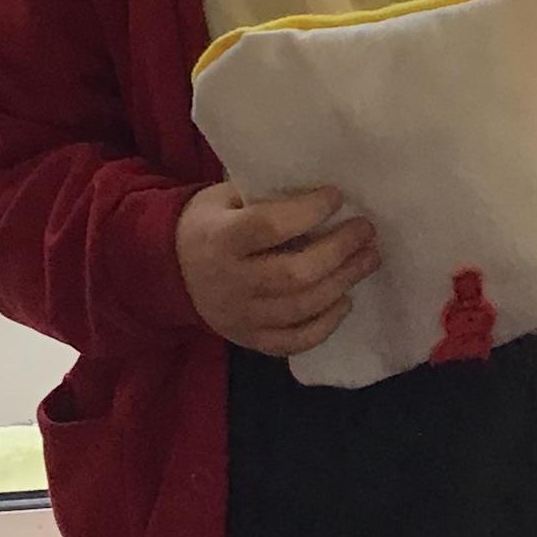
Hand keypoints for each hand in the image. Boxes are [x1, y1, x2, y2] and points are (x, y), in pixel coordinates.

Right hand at [175, 183, 379, 353]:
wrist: (169, 270)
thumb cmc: (209, 224)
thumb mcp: (224, 198)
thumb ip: (264, 197)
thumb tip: (321, 194)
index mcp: (220, 239)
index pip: (269, 227)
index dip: (308, 211)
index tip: (336, 196)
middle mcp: (229, 282)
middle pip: (294, 274)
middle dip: (339, 251)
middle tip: (366, 231)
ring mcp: (240, 316)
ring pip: (301, 308)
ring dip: (343, 283)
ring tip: (368, 259)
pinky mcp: (250, 339)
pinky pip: (294, 342)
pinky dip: (326, 325)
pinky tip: (345, 301)